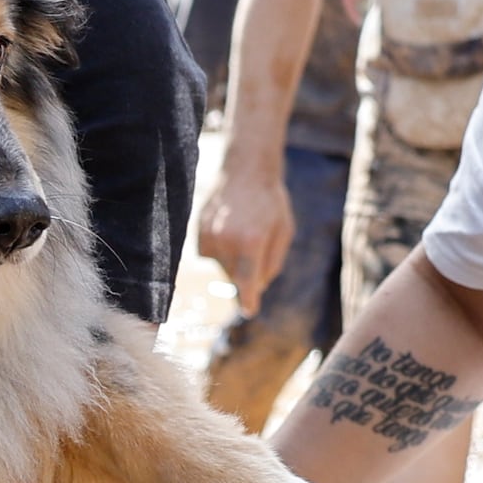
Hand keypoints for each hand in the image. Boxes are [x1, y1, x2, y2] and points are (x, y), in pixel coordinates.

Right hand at [197, 156, 292, 305]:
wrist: (245, 172)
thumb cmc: (271, 203)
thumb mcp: (284, 232)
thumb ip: (272, 263)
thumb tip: (258, 287)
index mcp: (252, 240)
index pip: (247, 281)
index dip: (247, 300)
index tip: (249, 310)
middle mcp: (227, 240)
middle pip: (234, 276)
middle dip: (246, 274)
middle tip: (256, 250)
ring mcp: (210, 235)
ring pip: (221, 267)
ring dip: (233, 261)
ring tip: (242, 234)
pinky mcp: (198, 231)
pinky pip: (209, 255)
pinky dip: (220, 251)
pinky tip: (228, 231)